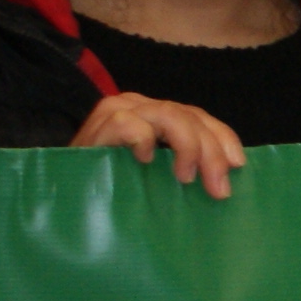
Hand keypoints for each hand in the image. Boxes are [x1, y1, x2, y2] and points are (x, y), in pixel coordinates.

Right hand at [73, 93, 248, 196]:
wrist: (62, 194)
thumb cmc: (110, 188)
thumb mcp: (153, 177)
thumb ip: (180, 168)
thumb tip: (225, 182)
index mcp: (156, 115)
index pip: (197, 116)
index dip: (222, 137)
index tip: (238, 165)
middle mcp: (139, 106)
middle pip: (188, 116)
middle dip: (211, 152)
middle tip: (219, 189)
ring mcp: (118, 111)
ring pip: (168, 115)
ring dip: (187, 147)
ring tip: (185, 177)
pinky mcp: (97, 126)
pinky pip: (128, 124)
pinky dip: (142, 140)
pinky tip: (145, 160)